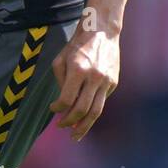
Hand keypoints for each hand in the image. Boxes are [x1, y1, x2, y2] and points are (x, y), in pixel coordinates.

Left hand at [49, 20, 119, 141]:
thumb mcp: (61, 60)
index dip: (58, 109)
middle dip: (70, 122)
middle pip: (82, 110)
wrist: (102, 31)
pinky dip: (92, 111)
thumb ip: (60, 82)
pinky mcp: (114, 82)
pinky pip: (102, 101)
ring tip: (76, 135)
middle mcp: (94, 77)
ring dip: (85, 126)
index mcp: (78, 70)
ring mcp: (106, 81)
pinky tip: (85, 116)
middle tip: (62, 127)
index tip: (53, 109)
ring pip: (96, 111)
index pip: (67, 99)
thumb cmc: (77, 45)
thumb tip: (62, 104)